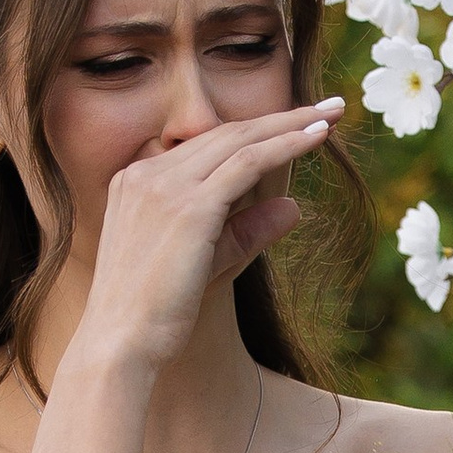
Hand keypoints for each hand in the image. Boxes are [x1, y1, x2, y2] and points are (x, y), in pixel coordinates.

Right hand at [73, 101, 343, 375]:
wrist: (118, 345)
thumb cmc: (154, 317)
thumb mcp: (206, 264)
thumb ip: (246, 232)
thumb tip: (294, 206)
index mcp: (137, 182)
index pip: (206, 146)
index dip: (255, 132)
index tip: (294, 126)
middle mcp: (145, 173)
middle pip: (225, 132)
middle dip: (282, 117)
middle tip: (330, 107)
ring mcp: (163, 185)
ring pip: (239, 140)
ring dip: (291, 124)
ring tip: (334, 115)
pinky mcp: (188, 206)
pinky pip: (247, 163)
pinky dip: (286, 145)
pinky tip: (317, 137)